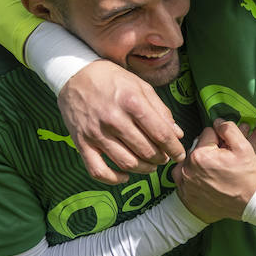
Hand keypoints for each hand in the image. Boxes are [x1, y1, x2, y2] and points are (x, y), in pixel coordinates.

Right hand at [58, 60, 185, 182]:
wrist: (75, 76)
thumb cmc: (112, 80)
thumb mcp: (140, 86)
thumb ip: (160, 110)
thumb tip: (178, 134)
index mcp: (131, 102)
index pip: (160, 134)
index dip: (174, 148)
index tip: (179, 155)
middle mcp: (113, 119)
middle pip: (146, 151)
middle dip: (160, 158)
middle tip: (164, 158)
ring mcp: (96, 133)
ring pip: (127, 163)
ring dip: (144, 169)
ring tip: (150, 165)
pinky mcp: (81, 143)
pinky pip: (98, 171)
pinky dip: (114, 179)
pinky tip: (125, 175)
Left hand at [174, 120, 255, 222]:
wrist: (250, 207)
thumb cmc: (248, 179)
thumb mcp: (244, 148)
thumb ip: (229, 129)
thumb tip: (218, 122)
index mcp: (201, 154)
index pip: (209, 132)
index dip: (222, 138)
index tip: (229, 147)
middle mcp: (188, 167)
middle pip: (200, 146)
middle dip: (212, 148)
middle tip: (226, 157)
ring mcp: (185, 181)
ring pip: (193, 160)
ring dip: (204, 159)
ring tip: (219, 167)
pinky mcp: (185, 192)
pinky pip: (186, 175)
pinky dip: (194, 173)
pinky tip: (206, 175)